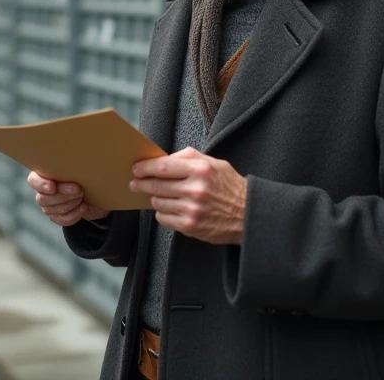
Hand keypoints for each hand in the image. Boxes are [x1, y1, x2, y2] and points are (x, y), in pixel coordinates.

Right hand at [28, 171, 109, 226]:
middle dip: (62, 195)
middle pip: (43, 198)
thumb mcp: (83, 167)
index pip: (33, 180)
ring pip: (50, 210)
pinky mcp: (58, 217)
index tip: (53, 187)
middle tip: (79, 190)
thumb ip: (76, 164)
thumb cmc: (88, 174)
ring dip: (69, 204)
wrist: (99, 193)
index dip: (41, 185)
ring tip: (82, 197)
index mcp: (45, 174)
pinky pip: (61, 219)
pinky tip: (83, 207)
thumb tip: (81, 154)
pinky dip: (73, 215)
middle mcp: (44, 191)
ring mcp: (49, 206)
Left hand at [130, 147, 247, 244]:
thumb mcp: (214, 164)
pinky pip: (163, 218)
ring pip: (158, 202)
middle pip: (156, 185)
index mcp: (200, 170)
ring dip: (155, 198)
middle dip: (141, 183)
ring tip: (159, 195)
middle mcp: (195, 190)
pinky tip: (170, 208)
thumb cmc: (230, 186)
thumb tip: (163, 159)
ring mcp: (192, 210)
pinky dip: (162, 213)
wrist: (248, 215)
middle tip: (135, 183)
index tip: (136, 168)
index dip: (145, 167)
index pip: (163, 166)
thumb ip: (188, 158)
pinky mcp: (190, 226)